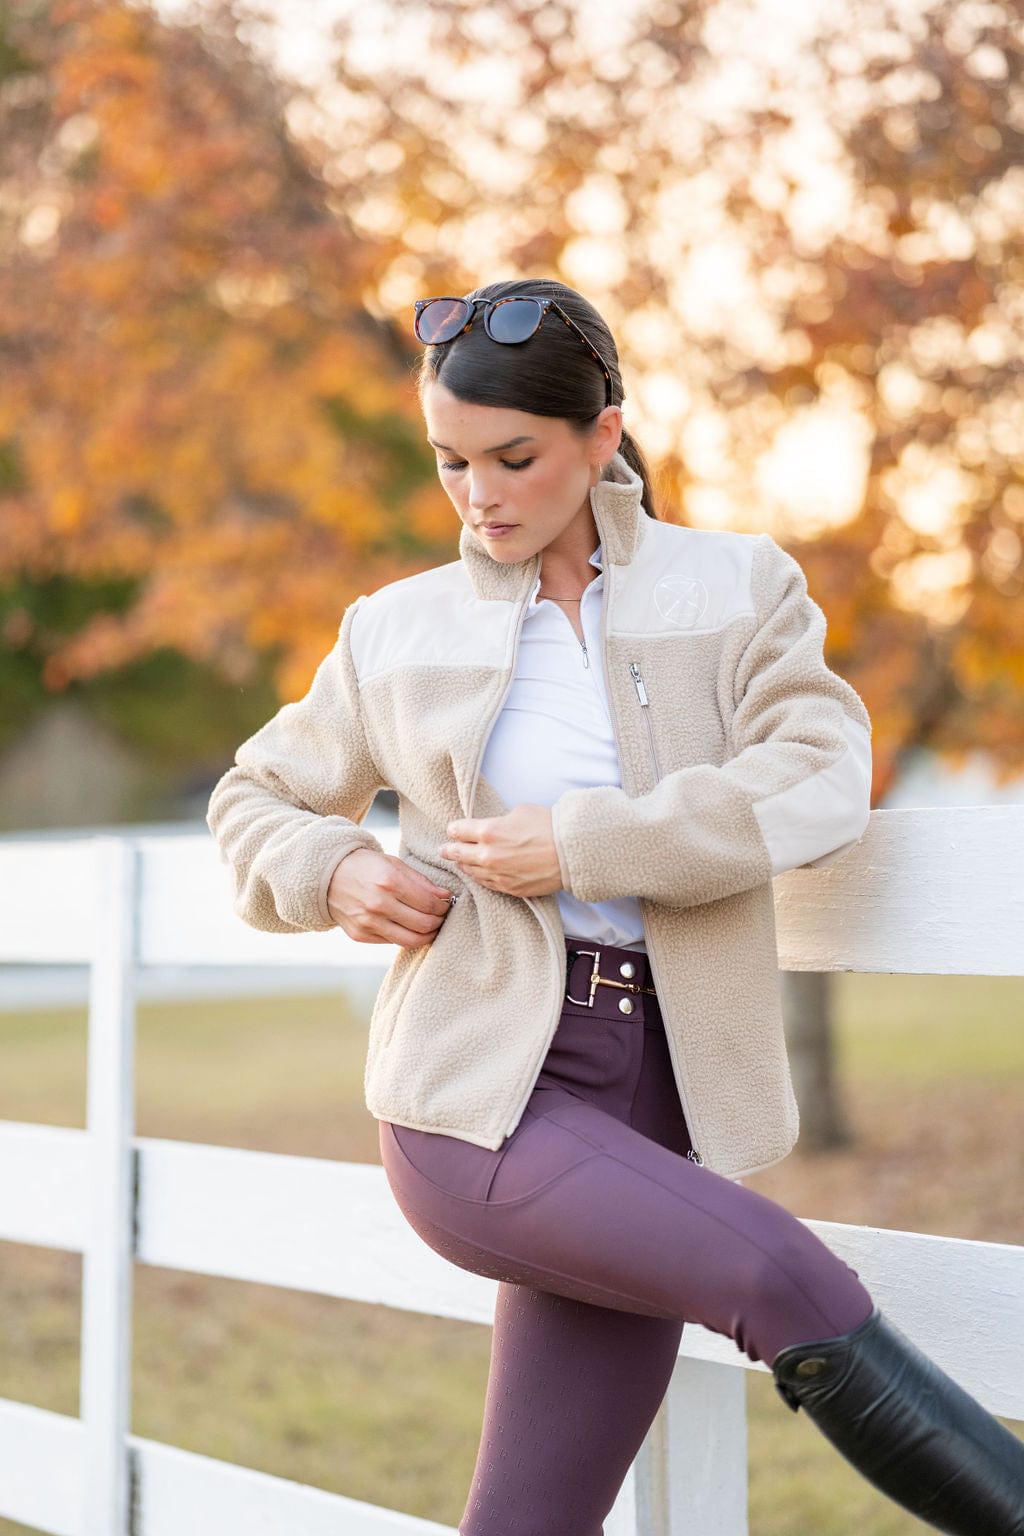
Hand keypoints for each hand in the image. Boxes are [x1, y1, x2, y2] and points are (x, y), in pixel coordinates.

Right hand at [326, 849, 453, 947]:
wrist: (329, 876)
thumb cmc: (367, 867)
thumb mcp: (394, 864)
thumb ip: (422, 882)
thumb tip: (446, 896)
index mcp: (389, 881)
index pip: (429, 903)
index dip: (444, 906)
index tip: (447, 903)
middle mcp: (378, 904)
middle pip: (424, 924)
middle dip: (439, 922)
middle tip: (441, 916)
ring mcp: (368, 922)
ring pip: (411, 940)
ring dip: (427, 935)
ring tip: (430, 926)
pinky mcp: (360, 935)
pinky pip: (393, 942)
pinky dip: (406, 936)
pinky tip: (409, 927)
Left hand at [439, 804, 562, 897]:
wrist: (571, 852)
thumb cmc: (549, 826)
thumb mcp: (519, 811)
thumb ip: (499, 821)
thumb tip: (493, 826)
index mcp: (488, 831)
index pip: (458, 830)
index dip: (454, 829)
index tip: (453, 829)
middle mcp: (488, 855)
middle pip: (457, 854)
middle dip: (448, 849)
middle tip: (443, 849)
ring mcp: (497, 875)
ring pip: (470, 871)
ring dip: (463, 865)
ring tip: (458, 863)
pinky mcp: (509, 888)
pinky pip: (486, 884)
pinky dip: (479, 877)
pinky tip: (476, 874)